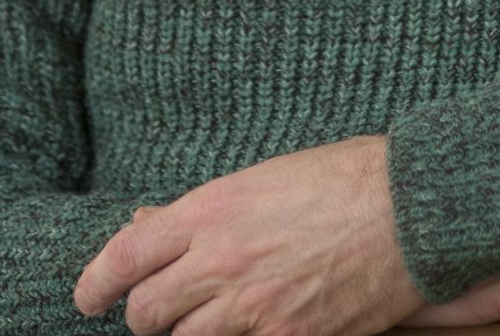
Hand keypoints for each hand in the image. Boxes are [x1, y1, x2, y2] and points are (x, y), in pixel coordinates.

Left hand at [74, 136, 421, 335]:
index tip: (88, 297)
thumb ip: (203, 211)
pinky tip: (252, 330)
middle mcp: (222, 262)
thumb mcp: (261, 179)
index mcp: (211, 212)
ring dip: (187, 334)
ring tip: (205, 321)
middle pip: (148, 310)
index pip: (126, 256)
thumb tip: (149, 225)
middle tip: (157, 312)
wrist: (412, 209)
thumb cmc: (343, 180)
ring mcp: (254, 308)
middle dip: (145, 314)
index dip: (96, 283)